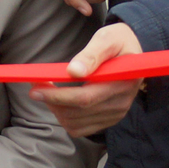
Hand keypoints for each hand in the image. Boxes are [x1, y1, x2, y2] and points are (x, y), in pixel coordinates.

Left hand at [29, 23, 143, 136]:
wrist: (133, 52)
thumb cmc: (118, 41)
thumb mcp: (107, 38)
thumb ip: (91, 54)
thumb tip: (73, 71)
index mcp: (122, 83)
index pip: (85, 98)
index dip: (58, 96)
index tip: (36, 89)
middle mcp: (121, 103)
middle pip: (78, 113)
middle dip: (52, 101)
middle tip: (36, 87)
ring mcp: (116, 114)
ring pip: (76, 124)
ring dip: (56, 110)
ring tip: (49, 92)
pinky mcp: (109, 120)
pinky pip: (81, 129)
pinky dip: (65, 119)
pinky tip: (61, 102)